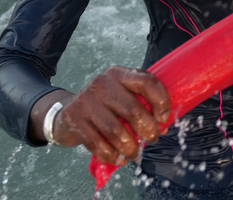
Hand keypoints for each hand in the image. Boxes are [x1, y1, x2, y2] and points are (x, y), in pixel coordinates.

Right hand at [51, 66, 170, 164]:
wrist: (69, 110)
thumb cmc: (106, 104)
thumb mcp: (123, 95)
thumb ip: (142, 104)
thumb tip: (164, 126)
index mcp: (119, 74)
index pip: (146, 81)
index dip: (161, 101)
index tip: (163, 119)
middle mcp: (102, 83)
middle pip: (132, 110)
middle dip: (147, 130)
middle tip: (152, 139)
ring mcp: (86, 100)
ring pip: (115, 131)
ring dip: (130, 147)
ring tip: (135, 153)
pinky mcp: (74, 119)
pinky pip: (97, 144)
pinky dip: (111, 155)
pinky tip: (119, 158)